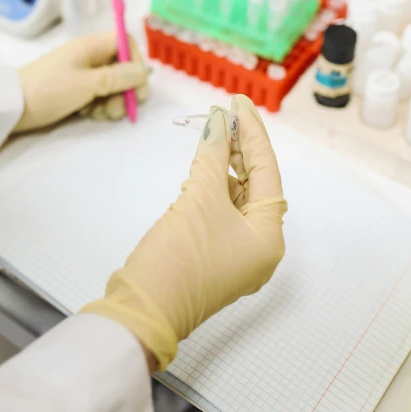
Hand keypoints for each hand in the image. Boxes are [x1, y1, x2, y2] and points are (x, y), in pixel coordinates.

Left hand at [14, 32, 149, 132]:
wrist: (12, 108)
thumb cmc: (49, 90)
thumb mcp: (88, 84)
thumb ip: (119, 78)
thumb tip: (146, 70)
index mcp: (91, 47)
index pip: (126, 43)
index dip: (136, 61)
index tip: (138, 85)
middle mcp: (89, 57)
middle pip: (121, 67)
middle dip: (125, 90)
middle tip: (119, 110)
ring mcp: (81, 74)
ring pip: (111, 85)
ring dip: (112, 102)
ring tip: (99, 115)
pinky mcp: (74, 91)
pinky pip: (97, 96)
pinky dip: (98, 106)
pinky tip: (87, 115)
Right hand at [82, 95, 286, 369]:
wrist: (142, 309)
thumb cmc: (179, 257)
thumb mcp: (199, 198)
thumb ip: (213, 154)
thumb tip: (218, 121)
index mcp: (268, 236)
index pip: (267, 171)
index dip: (253, 132)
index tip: (238, 102)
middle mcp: (260, 246)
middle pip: (255, 183)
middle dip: (240, 146)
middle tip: (224, 112)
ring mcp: (236, 254)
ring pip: (237, 197)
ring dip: (226, 164)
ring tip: (214, 131)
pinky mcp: (213, 255)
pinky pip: (221, 212)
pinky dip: (213, 186)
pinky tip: (203, 165)